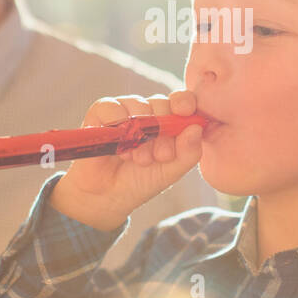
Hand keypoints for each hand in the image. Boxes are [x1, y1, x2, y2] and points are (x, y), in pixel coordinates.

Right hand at [48, 90, 203, 231]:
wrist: (108, 196)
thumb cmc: (142, 180)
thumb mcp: (171, 171)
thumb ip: (188, 152)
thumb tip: (197, 127)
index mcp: (169, 121)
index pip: (182, 101)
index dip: (185, 102)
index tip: (185, 111)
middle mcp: (148, 111)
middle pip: (161, 102)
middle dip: (163, 130)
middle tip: (160, 156)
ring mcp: (125, 109)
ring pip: (138, 105)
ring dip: (140, 135)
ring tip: (138, 159)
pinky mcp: (101, 112)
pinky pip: (111, 107)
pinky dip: (117, 125)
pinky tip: (120, 148)